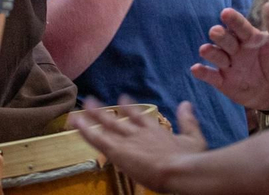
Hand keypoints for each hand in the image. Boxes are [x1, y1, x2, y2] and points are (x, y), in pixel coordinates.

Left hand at [70, 97, 204, 188]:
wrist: (181, 170)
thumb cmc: (191, 160)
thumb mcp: (194, 138)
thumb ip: (188, 121)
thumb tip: (186, 103)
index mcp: (156, 131)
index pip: (139, 117)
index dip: (130, 108)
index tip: (123, 98)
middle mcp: (139, 132)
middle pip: (119, 118)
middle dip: (105, 110)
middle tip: (92, 101)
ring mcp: (128, 140)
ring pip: (105, 125)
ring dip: (92, 115)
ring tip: (80, 107)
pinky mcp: (118, 150)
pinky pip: (96, 138)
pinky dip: (84, 129)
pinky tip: (74, 122)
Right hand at [190, 0, 268, 110]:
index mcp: (250, 38)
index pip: (240, 26)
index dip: (233, 20)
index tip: (226, 13)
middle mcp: (235, 48)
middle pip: (224, 38)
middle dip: (219, 35)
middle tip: (216, 32)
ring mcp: (228, 64)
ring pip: (215, 54)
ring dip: (210, 52)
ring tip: (205, 50)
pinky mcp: (223, 81)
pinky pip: (211, 76)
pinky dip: (202, 73)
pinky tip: (196, 69)